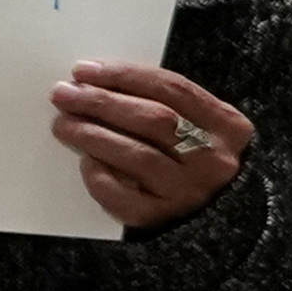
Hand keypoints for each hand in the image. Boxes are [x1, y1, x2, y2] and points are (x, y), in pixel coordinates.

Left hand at [55, 58, 247, 230]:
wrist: (212, 221)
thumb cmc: (194, 162)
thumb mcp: (200, 127)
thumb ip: (165, 105)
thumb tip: (97, 84)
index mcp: (227, 126)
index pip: (173, 88)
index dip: (125, 75)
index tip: (85, 70)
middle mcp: (212, 158)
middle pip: (153, 119)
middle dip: (102, 102)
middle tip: (64, 94)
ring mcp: (187, 191)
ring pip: (136, 155)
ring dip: (92, 135)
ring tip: (63, 124)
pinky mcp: (159, 218)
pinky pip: (121, 195)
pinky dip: (99, 175)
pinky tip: (84, 162)